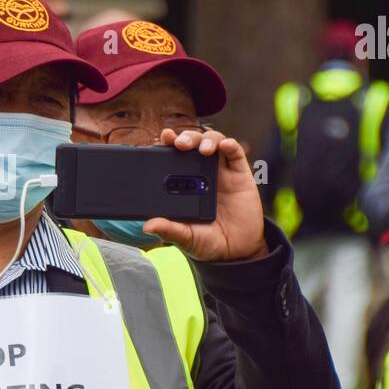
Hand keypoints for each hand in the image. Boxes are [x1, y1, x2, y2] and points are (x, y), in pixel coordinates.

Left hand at [143, 127, 268, 261]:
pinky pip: (236, 153)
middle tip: (179, 143)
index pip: (173, 157)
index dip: (168, 144)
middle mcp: (201, 173)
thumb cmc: (207, 241)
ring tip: (203, 149)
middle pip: (193, 144)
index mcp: (183, 183)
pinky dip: (230, 145)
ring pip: (213, 142)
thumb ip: (169, 229)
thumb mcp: (185, 237)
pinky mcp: (240, 174)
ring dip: (206, 140)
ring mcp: (221, 171)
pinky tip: (224, 146)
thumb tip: (147, 225)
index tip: (162, 138)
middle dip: (186, 137)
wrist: (237, 251)